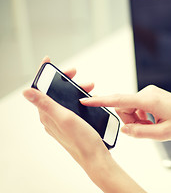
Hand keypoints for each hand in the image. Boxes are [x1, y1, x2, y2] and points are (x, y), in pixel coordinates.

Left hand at [24, 57, 145, 191]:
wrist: (96, 157)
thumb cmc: (81, 141)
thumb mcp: (64, 118)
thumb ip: (46, 104)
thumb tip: (26, 92)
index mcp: (47, 115)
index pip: (41, 90)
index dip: (45, 74)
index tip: (49, 61)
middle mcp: (52, 117)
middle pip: (55, 92)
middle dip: (66, 80)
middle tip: (76, 74)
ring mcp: (63, 120)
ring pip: (66, 98)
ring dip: (76, 90)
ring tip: (90, 87)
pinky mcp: (73, 124)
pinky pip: (74, 106)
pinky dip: (81, 99)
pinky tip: (91, 99)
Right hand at [80, 85, 170, 140]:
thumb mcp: (162, 134)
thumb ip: (139, 132)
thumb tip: (124, 128)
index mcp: (149, 100)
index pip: (119, 99)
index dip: (100, 101)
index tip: (85, 100)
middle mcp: (148, 92)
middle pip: (124, 106)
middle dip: (130, 120)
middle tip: (146, 129)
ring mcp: (151, 92)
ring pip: (131, 107)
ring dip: (137, 119)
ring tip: (154, 126)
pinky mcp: (153, 95)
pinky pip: (139, 106)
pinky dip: (142, 116)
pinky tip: (155, 121)